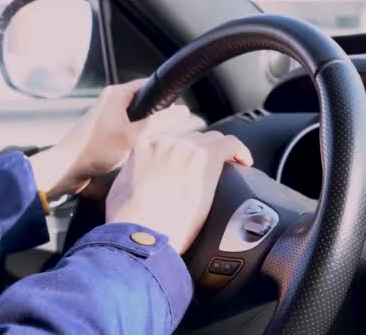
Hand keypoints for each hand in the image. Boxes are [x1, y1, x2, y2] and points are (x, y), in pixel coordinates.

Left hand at [30, 79, 195, 199]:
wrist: (67, 169)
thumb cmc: (93, 150)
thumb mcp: (131, 136)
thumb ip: (158, 123)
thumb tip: (183, 112)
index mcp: (116, 94)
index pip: (149, 85)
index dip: (166, 96)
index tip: (179, 110)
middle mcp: (111, 101)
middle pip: (145, 102)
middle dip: (157, 115)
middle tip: (169, 130)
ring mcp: (107, 116)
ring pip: (137, 118)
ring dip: (146, 129)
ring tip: (154, 141)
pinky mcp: (105, 131)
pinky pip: (128, 129)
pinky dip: (136, 137)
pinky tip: (140, 150)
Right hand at [105, 131, 252, 253]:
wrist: (140, 232)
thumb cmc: (127, 221)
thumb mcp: (120, 190)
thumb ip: (132, 176)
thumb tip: (138, 185)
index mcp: (142, 146)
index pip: (167, 133)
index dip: (181, 147)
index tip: (187, 159)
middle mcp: (164, 140)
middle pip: (191, 136)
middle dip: (200, 151)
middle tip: (206, 170)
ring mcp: (185, 146)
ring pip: (211, 139)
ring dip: (218, 153)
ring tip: (226, 167)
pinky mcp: (205, 157)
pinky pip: (230, 144)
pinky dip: (239, 151)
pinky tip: (245, 162)